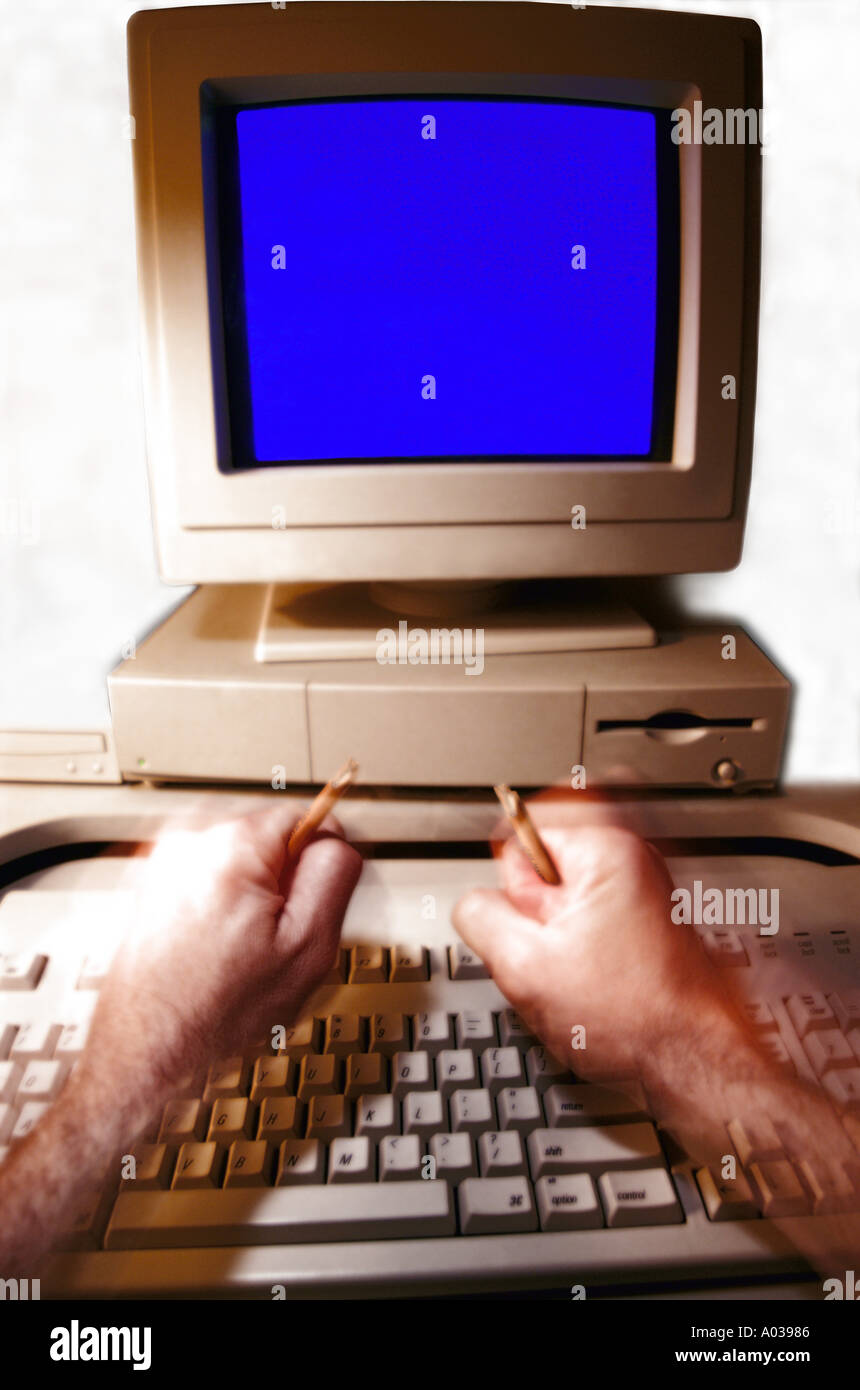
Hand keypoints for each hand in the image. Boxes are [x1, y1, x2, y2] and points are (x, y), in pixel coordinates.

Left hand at [75, 806, 361, 1100]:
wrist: (145, 1048)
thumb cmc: (216, 1011)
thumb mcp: (307, 947)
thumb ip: (335, 876)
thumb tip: (339, 841)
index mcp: (234, 844)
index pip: (308, 817)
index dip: (321, 865)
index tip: (313, 904)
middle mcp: (191, 837)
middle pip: (271, 834)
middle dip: (283, 879)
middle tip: (275, 936)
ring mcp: (163, 857)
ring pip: (240, 855)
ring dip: (251, 890)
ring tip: (240, 944)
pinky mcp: (149, 879)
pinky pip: (208, 872)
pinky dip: (220, 899)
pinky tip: (216, 944)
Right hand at [453, 824, 747, 1083]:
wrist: (694, 1060)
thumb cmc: (633, 1017)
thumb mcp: (522, 966)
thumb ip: (479, 916)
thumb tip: (476, 904)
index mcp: (606, 852)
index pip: (521, 841)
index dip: (517, 897)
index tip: (536, 929)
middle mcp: (635, 862)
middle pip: (547, 874)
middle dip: (540, 919)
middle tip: (562, 956)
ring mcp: (649, 893)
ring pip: (570, 907)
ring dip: (563, 943)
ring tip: (584, 977)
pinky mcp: (655, 925)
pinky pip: (596, 927)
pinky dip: (587, 955)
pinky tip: (599, 987)